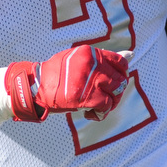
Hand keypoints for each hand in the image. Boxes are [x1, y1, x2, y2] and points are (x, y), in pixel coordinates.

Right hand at [4, 46, 129, 121]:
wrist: (34, 87)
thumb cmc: (56, 74)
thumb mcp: (77, 60)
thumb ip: (101, 59)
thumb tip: (131, 55)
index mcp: (90, 53)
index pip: (120, 62)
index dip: (120, 75)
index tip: (111, 83)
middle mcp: (92, 64)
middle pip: (120, 80)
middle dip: (115, 93)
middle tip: (103, 99)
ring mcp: (90, 80)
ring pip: (116, 93)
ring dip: (109, 104)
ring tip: (97, 107)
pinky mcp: (86, 97)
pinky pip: (106, 105)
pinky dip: (101, 113)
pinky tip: (89, 113)